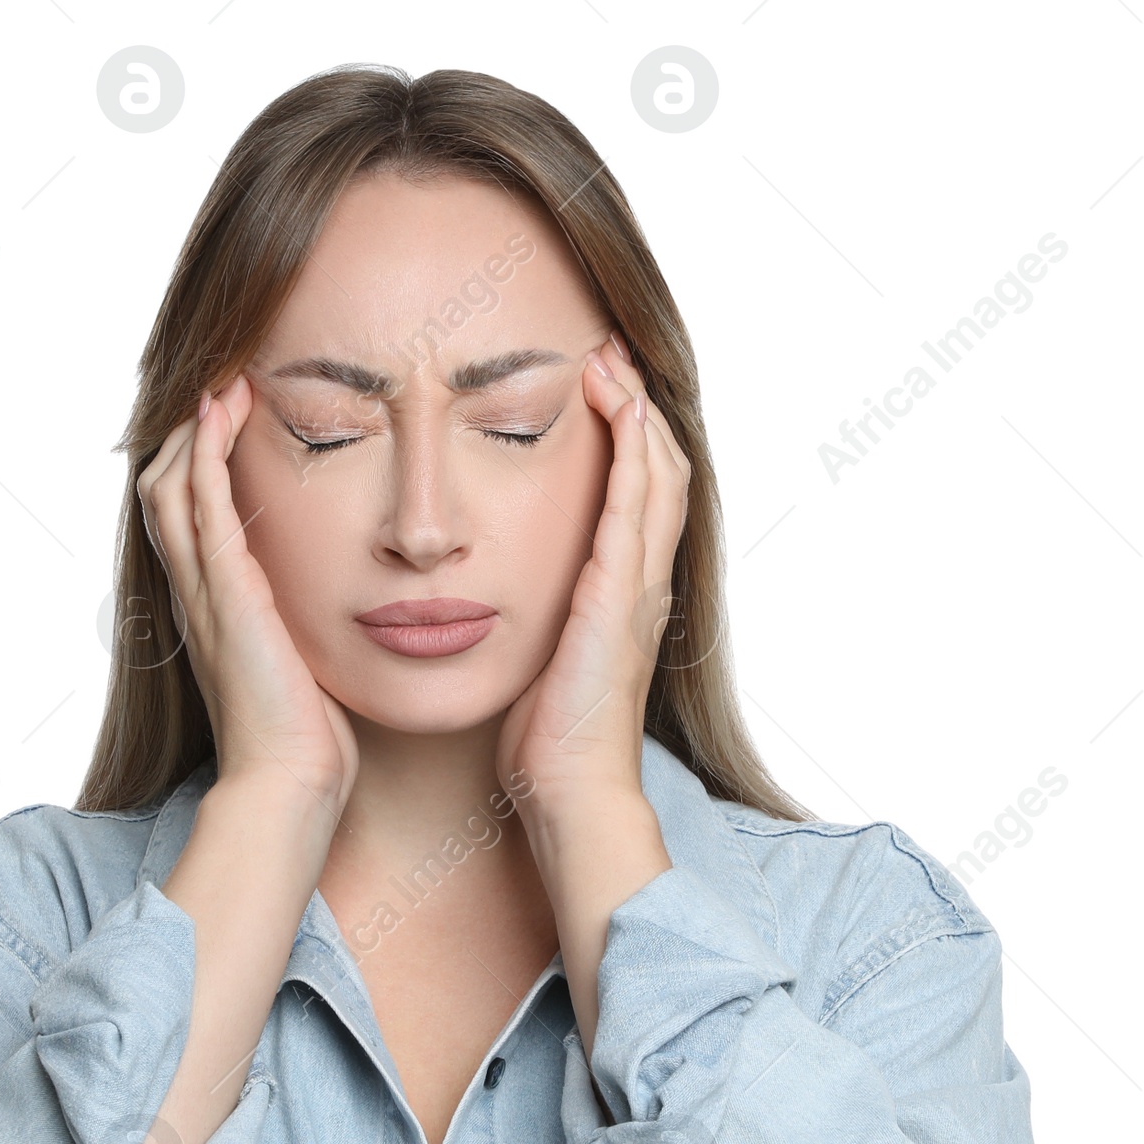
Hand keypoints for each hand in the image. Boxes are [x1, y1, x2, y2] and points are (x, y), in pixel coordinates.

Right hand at [138, 375, 358, 813]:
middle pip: (164, 491)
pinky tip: (223, 409)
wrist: (289, 784)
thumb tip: (340, 617)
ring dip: (193, 428)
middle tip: (222, 385)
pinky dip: (205, 450)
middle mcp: (195, 597)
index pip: (187, 520)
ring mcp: (203, 594)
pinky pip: (201, 504)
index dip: (198, 466)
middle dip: (186, 435)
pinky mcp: (226, 594)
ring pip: (170, 486)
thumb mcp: (303, 671)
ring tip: (222, 381)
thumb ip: (304, 636)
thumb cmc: (306, 742)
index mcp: (212, 612)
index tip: (232, 422)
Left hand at [495, 333, 689, 1058]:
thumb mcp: (537, 664)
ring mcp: (638, 586)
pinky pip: (636, 502)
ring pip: (657, 473)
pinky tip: (616, 402)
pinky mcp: (620, 595)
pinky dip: (631, 446)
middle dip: (635, 408)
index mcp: (618, 597)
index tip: (593, 390)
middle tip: (609, 349)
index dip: (621, 441)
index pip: (632, 498)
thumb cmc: (544, 744)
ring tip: (611, 356)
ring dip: (637, 409)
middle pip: (657, 471)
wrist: (568, 794)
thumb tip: (486, 598)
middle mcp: (640, 583)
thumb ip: (531, 624)